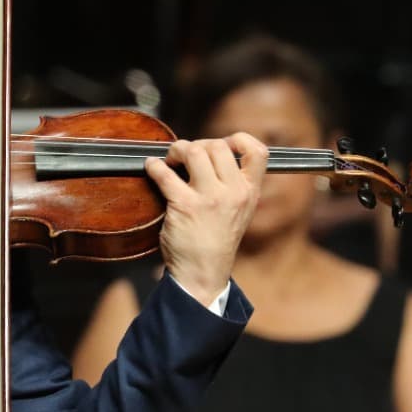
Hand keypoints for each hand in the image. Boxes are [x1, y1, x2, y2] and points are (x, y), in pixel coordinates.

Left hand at [147, 133, 266, 305]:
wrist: (203, 272)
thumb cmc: (216, 240)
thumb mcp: (239, 210)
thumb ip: (233, 183)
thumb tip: (210, 151)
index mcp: (249, 192)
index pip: (258, 151)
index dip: (238, 139)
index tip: (222, 143)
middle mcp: (234, 193)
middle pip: (217, 145)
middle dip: (197, 145)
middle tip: (185, 156)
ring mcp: (210, 199)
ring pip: (194, 151)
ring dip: (177, 150)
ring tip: (171, 161)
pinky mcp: (185, 206)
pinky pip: (166, 173)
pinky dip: (155, 166)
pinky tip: (153, 168)